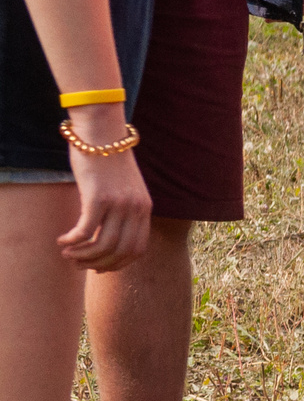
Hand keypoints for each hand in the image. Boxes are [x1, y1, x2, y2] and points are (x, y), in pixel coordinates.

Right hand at [59, 144, 152, 270]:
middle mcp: (135, 209)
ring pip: (102, 245)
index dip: (119, 263)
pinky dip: (73, 241)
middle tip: (79, 264)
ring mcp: (118, 204)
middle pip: (120, 251)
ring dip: (83, 255)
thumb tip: (109, 234)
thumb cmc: (108, 160)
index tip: (101, 267)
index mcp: (144, 209)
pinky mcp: (98, 197)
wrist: (102, 133)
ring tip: (68, 254)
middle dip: (98, 263)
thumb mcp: (125, 188)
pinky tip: (62, 241)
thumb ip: (123, 209)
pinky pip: (85, 231)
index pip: (137, 249)